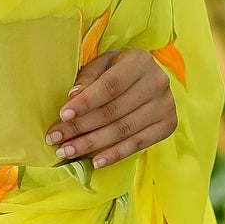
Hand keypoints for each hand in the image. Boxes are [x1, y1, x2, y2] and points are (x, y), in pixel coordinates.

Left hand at [48, 47, 176, 168]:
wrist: (149, 78)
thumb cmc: (118, 70)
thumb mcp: (102, 65)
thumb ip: (88, 78)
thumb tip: (72, 97)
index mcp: (140, 62)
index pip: (109, 86)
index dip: (85, 102)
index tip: (62, 115)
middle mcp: (157, 82)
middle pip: (113, 111)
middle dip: (81, 127)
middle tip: (56, 138)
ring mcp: (165, 105)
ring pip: (122, 130)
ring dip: (92, 143)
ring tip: (67, 151)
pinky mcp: (168, 124)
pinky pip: (138, 144)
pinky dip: (115, 154)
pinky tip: (95, 161)